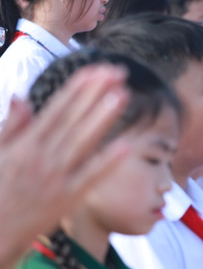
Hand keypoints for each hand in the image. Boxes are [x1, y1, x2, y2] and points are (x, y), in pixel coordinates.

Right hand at [0, 65, 130, 268]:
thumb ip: (11, 127)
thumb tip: (22, 98)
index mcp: (24, 145)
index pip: (56, 109)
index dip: (77, 88)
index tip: (95, 69)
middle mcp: (42, 158)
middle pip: (74, 119)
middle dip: (96, 93)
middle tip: (117, 71)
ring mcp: (57, 178)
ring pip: (85, 141)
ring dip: (104, 118)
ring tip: (123, 94)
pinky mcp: (68, 199)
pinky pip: (91, 177)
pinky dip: (107, 161)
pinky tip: (126, 145)